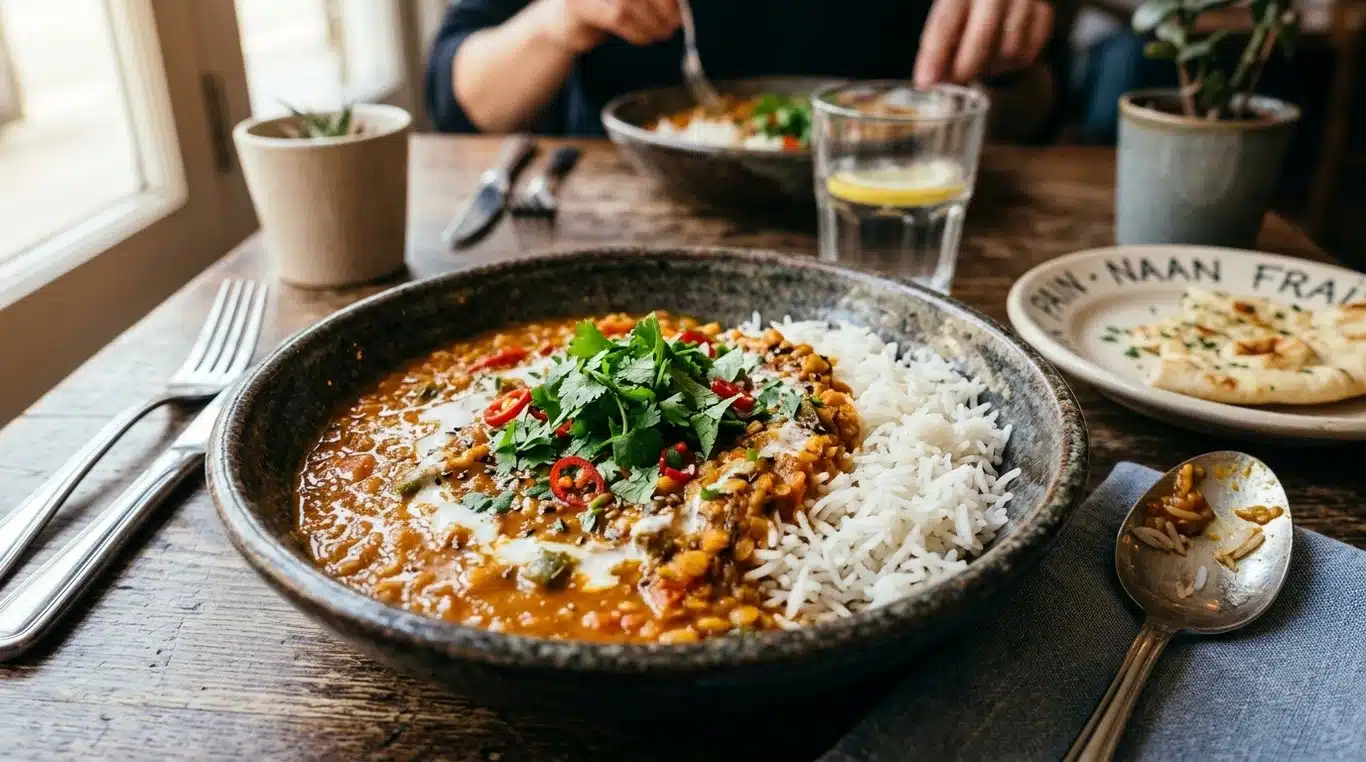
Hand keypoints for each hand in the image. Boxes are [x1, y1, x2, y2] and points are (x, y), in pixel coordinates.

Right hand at [541, 0, 681, 52]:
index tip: (681, 7)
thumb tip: (682, 3)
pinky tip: (646, 38)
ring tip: (662, 33)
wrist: (565, 24)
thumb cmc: (604, 8)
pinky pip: (618, 17)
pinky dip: (638, 31)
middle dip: (665, 5)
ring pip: (630, 1)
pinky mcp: (581, 6)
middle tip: (676, 23)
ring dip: (653, 21)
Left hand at [913, 0, 1053, 86]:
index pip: (945, 22)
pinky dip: (1012, 64)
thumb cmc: (968, 10)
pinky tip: (1001, 54)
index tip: (924, 82)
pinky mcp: (1044, 13)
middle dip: (966, 66)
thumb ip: (939, 45)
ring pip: (1008, 49)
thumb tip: (930, 80)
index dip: (934, 56)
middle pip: (982, 35)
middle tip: (955, 82)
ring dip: (991, 66)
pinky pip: (1028, 54)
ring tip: (981, 60)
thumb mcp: (948, 18)